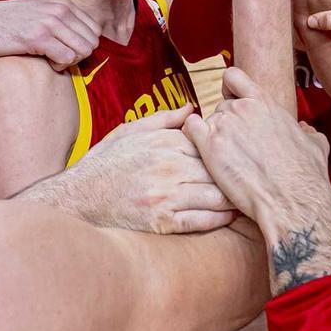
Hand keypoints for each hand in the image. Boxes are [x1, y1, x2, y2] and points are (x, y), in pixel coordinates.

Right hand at [0, 0, 100, 90]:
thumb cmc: (4, 25)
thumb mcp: (36, 13)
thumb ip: (58, 19)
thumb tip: (80, 37)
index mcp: (61, 3)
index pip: (94, 29)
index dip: (84, 44)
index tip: (67, 50)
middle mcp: (58, 10)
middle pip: (92, 41)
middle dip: (80, 54)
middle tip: (60, 58)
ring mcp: (49, 23)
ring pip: (84, 51)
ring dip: (71, 61)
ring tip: (52, 60)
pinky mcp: (38, 38)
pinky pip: (67, 58)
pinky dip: (60, 66)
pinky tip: (46, 63)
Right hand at [56, 105, 236, 233]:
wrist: (77, 199)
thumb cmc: (105, 163)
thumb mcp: (129, 131)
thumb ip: (163, 119)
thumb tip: (192, 108)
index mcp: (162, 143)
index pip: (208, 144)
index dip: (226, 150)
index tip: (241, 153)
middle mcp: (167, 167)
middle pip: (216, 170)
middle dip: (235, 174)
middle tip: (253, 177)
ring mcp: (165, 196)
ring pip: (215, 195)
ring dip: (233, 197)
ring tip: (246, 197)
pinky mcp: (162, 222)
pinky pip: (201, 220)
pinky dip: (220, 218)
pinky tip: (229, 216)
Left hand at [184, 68, 330, 294]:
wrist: (292, 199)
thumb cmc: (305, 175)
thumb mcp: (315, 145)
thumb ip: (307, 132)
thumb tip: (305, 130)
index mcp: (264, 102)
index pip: (234, 77)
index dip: (230, 89)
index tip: (232, 102)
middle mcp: (241, 108)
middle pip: (221, 106)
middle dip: (226, 123)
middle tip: (235, 146)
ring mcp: (223, 125)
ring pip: (206, 121)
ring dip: (212, 137)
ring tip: (225, 160)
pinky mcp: (209, 146)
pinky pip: (189, 129)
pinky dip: (192, 138)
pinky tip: (202, 153)